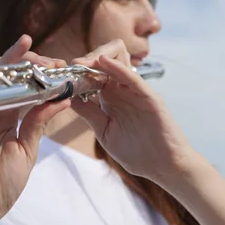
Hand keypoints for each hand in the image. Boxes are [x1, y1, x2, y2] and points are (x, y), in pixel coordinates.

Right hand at [0, 34, 70, 224]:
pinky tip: (11, 71)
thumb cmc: (0, 184)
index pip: (25, 86)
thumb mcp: (27, 149)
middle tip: (52, 61)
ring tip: (30, 52)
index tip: (62, 66)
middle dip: (30, 62)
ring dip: (12, 62)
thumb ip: (38, 122)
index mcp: (9, 117)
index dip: (41, 73)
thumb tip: (61, 98)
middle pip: (10, 76)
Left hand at [71, 39, 197, 186]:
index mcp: (111, 97)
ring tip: (81, 63)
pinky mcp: (149, 97)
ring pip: (120, 60)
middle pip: (105, 61)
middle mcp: (122, 90)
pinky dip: (117, 68)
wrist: (163, 167)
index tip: (60, 74)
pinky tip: (102, 62)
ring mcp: (136, 91)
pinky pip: (132, 77)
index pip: (93, 75)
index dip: (77, 72)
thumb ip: (89, 113)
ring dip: (98, 58)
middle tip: (71, 65)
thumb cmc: (137, 152)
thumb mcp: (105, 131)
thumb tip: (68, 97)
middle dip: (87, 60)